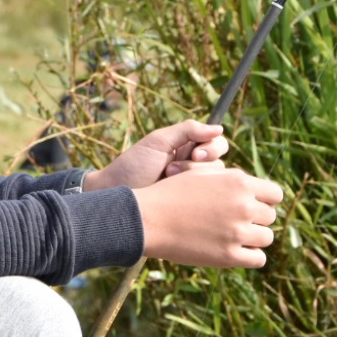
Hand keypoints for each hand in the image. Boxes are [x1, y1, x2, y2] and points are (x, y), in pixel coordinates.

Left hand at [84, 120, 227, 190]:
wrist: (117, 195)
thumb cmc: (133, 166)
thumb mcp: (158, 142)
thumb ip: (187, 130)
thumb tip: (219, 128)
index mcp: (188, 148)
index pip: (216, 143)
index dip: (212, 147)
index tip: (196, 153)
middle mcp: (194, 167)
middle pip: (219, 163)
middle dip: (200, 165)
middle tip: (174, 169)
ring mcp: (193, 189)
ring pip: (216, 183)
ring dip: (192, 179)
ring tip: (166, 180)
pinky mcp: (192, 207)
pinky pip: (209, 201)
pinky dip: (196, 197)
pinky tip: (177, 197)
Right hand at [133, 168, 282, 267]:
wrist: (148, 219)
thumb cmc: (171, 194)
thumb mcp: (203, 175)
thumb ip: (232, 179)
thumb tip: (255, 189)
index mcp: (240, 182)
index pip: (276, 195)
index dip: (265, 201)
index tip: (252, 206)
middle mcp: (244, 206)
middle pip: (270, 217)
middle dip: (256, 219)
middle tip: (235, 222)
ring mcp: (238, 232)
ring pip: (267, 238)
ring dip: (253, 238)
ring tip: (232, 237)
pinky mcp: (229, 256)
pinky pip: (258, 259)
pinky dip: (250, 256)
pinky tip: (234, 252)